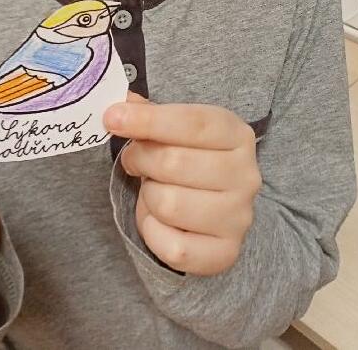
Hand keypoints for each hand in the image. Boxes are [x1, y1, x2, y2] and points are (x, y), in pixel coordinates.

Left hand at [104, 94, 261, 275]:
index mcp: (237, 135)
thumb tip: (121, 103)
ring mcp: (239, 217)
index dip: (148, 119)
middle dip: (140, 159)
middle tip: (133, 159)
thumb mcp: (178, 129)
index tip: (112, 117)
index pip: (191, 122)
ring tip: (154, 189)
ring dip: (147, 196)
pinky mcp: (226, 253)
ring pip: (167, 204)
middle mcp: (246, 175)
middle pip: (173, 162)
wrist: (220, 209)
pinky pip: (172, 246)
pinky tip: (158, 219)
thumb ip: (150, 114)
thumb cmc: (192, 159)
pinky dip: (152, 231)